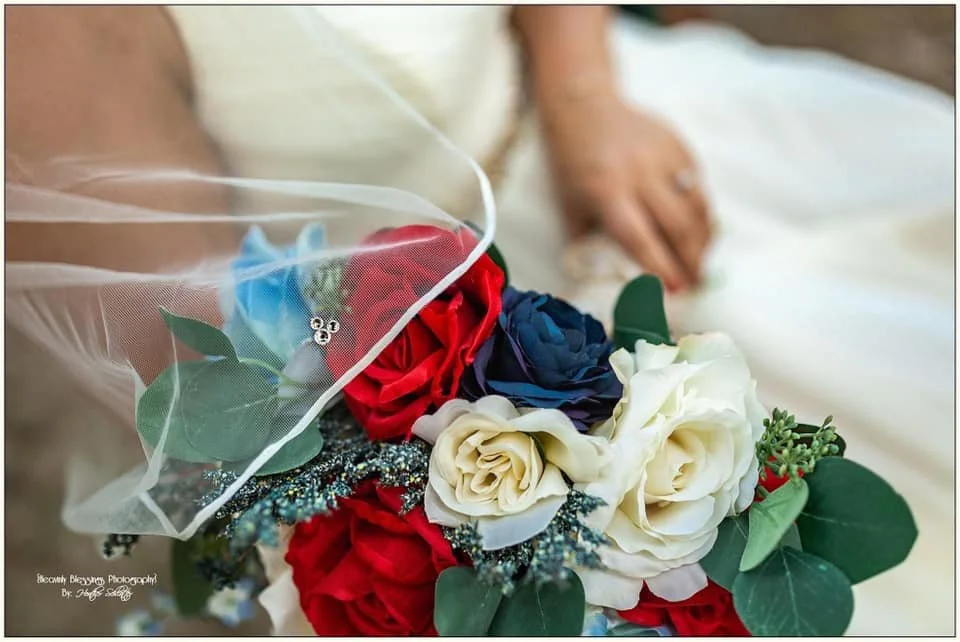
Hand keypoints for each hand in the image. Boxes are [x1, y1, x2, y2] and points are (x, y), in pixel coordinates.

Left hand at [540, 90, 711, 292]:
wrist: (584, 108)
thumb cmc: (572, 165)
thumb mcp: (570, 205)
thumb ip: (586, 242)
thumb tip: (603, 280)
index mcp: (607, 191)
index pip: (639, 237)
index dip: (659, 267)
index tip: (675, 290)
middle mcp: (638, 173)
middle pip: (676, 225)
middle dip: (690, 259)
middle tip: (695, 282)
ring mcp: (662, 156)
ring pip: (696, 205)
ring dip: (703, 238)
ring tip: (701, 260)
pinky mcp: (678, 145)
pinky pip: (698, 184)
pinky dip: (702, 211)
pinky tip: (700, 230)